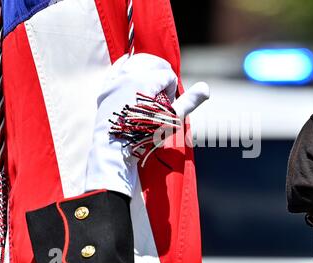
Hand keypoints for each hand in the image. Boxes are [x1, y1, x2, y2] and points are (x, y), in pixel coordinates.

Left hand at [85, 53, 177, 196]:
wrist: (115, 149)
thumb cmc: (145, 135)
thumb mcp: (171, 119)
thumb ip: (189, 101)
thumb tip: (206, 87)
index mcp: (145, 80)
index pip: (167, 75)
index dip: (173, 89)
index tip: (169, 105)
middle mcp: (128, 75)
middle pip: (152, 63)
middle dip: (162, 73)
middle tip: (165, 90)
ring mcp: (115, 81)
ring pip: (135, 62)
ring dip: (148, 68)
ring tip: (152, 83)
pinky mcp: (106, 89)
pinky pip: (117, 68)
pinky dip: (126, 64)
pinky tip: (130, 65)